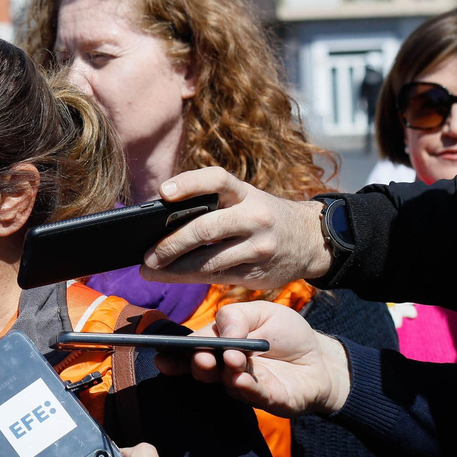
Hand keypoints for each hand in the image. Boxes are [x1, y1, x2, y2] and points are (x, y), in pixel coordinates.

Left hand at [140, 168, 330, 288]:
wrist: (310, 239)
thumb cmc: (262, 215)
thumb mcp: (246, 200)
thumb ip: (213, 204)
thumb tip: (161, 219)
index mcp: (246, 193)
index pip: (216, 180)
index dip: (188, 183)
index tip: (163, 193)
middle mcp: (254, 217)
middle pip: (204, 228)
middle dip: (170, 244)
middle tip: (147, 255)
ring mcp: (258, 247)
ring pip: (208, 260)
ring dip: (174, 268)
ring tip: (150, 270)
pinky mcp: (257, 272)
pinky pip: (217, 277)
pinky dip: (190, 277)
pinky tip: (171, 276)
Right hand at [154, 300, 349, 416]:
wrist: (322, 359)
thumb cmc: (287, 334)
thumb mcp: (262, 311)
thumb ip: (237, 315)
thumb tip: (223, 329)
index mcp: (219, 346)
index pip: (192, 348)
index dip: (174, 353)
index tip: (160, 353)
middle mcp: (226, 369)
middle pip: (202, 369)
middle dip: (196, 363)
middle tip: (201, 357)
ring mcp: (245, 386)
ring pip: (226, 382)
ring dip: (224, 372)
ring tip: (231, 360)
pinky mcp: (268, 400)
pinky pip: (254, 395)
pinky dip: (246, 387)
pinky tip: (242, 378)